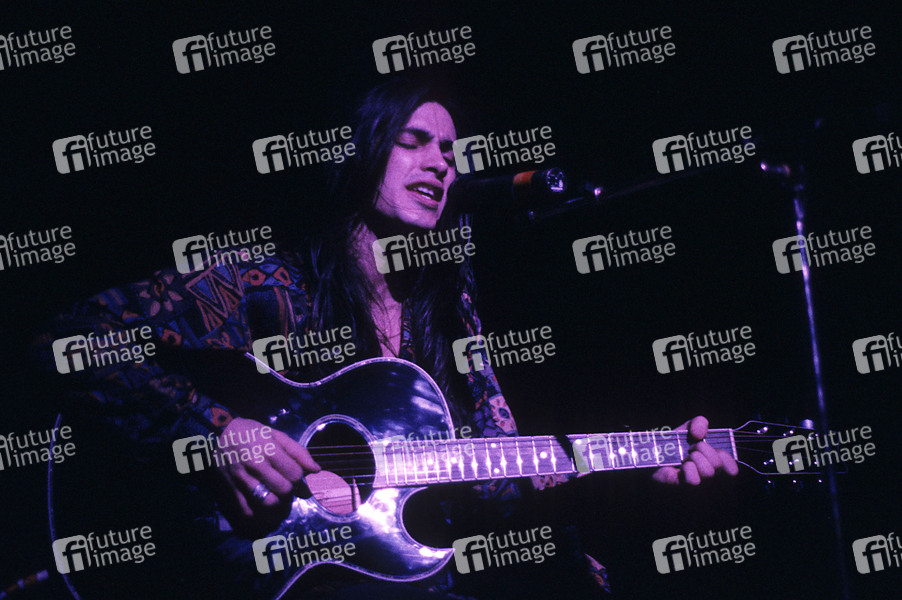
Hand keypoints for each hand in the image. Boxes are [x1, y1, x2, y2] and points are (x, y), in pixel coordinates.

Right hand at [210, 417, 319, 534]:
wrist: (216, 433)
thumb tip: (316, 470)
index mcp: (269, 449)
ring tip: (278, 498)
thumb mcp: (276, 435)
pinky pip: (247, 510)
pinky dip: (258, 513)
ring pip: (267, 503)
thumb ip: (297, 451)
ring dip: (277, 505)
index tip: (297, 479)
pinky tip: (262, 507)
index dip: (300, 479)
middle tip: (287, 488)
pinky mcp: (230, 488)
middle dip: (290, 491)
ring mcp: (242, 478)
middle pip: (283, 490)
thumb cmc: (250, 432)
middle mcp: (256, 465)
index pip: (294, 474)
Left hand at [652, 416, 737, 484]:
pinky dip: (687, 469)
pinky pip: (694, 481)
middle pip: (719, 465)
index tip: (706, 446)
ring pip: (709, 473)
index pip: (732, 469)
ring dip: (694, 458)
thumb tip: (699, 434)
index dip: (723, 455)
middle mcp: (710, 481)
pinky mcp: (684, 491)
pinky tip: (680, 468)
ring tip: (684, 458)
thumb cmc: (672, 446)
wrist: (650, 456)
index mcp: (715, 468)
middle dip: (703, 450)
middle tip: (690, 450)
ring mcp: (699, 488)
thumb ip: (699, 423)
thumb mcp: (688, 428)